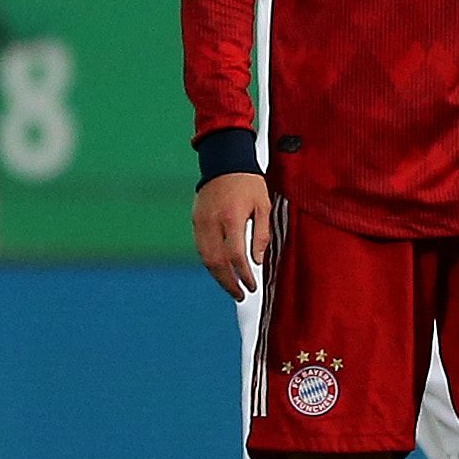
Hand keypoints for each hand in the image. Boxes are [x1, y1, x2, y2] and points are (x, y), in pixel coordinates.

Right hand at [193, 172, 269, 300]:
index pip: (236, 255)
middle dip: (228, 282)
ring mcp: (200, 223)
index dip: (244, 275)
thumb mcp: (264, 206)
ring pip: (205, 258)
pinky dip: (210, 263)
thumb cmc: (248, 184)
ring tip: (231, 287)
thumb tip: (257, 260)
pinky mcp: (195, 222)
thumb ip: (261, 234)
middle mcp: (212, 223)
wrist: (225, 163)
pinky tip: (221, 271)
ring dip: (217, 276)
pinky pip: (201, 248)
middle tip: (240, 294)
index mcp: (232, 218)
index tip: (252, 285)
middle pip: (216, 262)